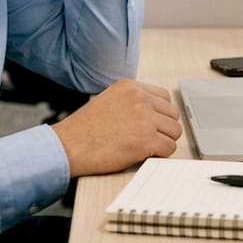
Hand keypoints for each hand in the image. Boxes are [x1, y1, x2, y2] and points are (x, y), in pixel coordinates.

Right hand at [50, 79, 181, 177]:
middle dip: (164, 128)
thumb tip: (152, 114)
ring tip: (147, 148)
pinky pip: (169, 148)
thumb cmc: (83, 129)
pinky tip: (145, 156)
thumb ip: (129, 102)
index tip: (152, 125)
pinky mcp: (146, 139)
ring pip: (175, 131)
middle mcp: (140, 98)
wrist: (68, 146)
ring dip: (164, 142)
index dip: (160, 114)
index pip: (164, 97)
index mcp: (130, 87)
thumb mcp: (107, 100)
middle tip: (150, 139)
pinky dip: (160, 155)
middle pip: (172, 114)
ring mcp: (145, 118)